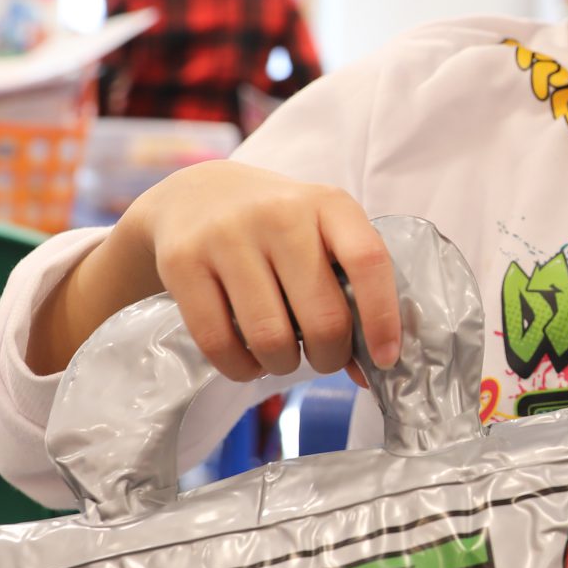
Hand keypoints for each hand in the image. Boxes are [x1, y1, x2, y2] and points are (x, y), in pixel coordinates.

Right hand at [30, 160, 398, 380]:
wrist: (194, 196)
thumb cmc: (277, 229)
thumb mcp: (320, 236)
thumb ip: (349, 290)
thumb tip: (370, 371)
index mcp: (328, 204)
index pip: (368, 261)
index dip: (383, 318)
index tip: (385, 360)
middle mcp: (279, 214)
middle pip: (322, 317)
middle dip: (328, 356)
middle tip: (322, 357)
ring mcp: (226, 235)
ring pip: (270, 337)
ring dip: (283, 365)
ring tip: (282, 356)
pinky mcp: (182, 261)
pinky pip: (218, 342)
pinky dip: (240, 368)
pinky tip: (247, 359)